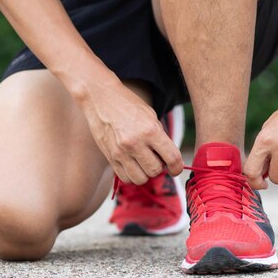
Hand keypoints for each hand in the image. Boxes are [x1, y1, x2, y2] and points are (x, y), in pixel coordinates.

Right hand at [74, 69, 182, 184]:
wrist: (100, 98)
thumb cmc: (129, 105)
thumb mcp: (151, 116)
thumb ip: (161, 138)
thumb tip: (170, 160)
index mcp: (150, 130)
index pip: (172, 158)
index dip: (177, 167)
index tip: (176, 168)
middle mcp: (135, 143)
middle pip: (155, 171)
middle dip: (159, 168)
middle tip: (156, 159)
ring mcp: (121, 152)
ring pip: (140, 179)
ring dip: (145, 174)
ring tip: (144, 162)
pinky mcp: (110, 157)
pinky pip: (125, 178)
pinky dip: (132, 175)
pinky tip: (133, 165)